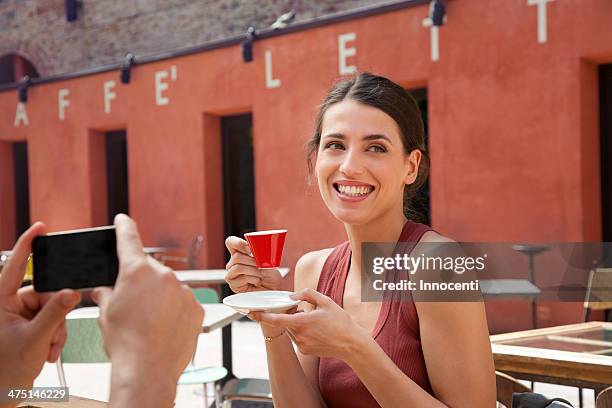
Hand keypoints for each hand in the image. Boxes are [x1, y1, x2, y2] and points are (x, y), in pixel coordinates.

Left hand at [0, 223, 80, 388]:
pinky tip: (47, 351)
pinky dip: (54, 336)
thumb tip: (72, 292)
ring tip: (48, 349)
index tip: (40, 228)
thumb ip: (55, 313)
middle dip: (55, 313)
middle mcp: (8, 306)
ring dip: (56, 329)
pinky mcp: (28, 328)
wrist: (0, 398)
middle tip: (54, 332)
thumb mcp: (33, 340)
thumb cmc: (2, 373)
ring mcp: (18, 318)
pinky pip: (51, 321)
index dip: (27, 244)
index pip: (14, 266)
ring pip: (52, 308)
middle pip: (44, 292)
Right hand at [92, 214, 202, 388]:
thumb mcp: (106, 314)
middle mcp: (164, 275)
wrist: (148, 370)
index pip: (128, 240)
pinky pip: (184, 303)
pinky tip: (165, 328)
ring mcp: (184, 290)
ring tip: (151, 324)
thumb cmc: (125, 342)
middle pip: (150, 271)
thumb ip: (107, 294)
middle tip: (134, 307)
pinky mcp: (197, 306)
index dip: (124, 227)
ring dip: (161, 299)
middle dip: (142, 284)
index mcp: (136, 271)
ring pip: (169, 288)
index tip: (123, 219)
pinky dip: (175, 311)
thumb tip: (106, 290)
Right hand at [225, 236, 281, 291]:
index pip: (230, 242)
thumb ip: (259, 253)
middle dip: (252, 261)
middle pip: (236, 256)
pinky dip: (253, 279)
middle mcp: (233, 263)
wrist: (274, 289)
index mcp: (240, 253)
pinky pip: (241, 278)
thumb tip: (254, 251)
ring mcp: (232, 274)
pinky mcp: (234, 285)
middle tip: (260, 266)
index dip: (238, 243)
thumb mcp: (268, 260)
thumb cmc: (271, 275)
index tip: (250, 249)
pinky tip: (257, 281)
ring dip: (253, 271)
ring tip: (260, 274)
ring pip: (238, 267)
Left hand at [250, 288, 368, 359]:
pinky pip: (297, 338)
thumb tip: (292, 296)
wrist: (351, 344)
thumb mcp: (325, 301)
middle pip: (285, 323)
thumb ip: (307, 294)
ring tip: (314, 321)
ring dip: (296, 323)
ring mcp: (301, 345)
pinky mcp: (305, 351)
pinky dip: (302, 332)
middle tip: (303, 310)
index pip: (277, 319)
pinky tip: (316, 330)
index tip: (252, 313)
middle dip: (289, 315)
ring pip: (291, 330)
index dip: (263, 316)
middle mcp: (299, 335)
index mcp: (302, 322)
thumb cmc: (340, 321)